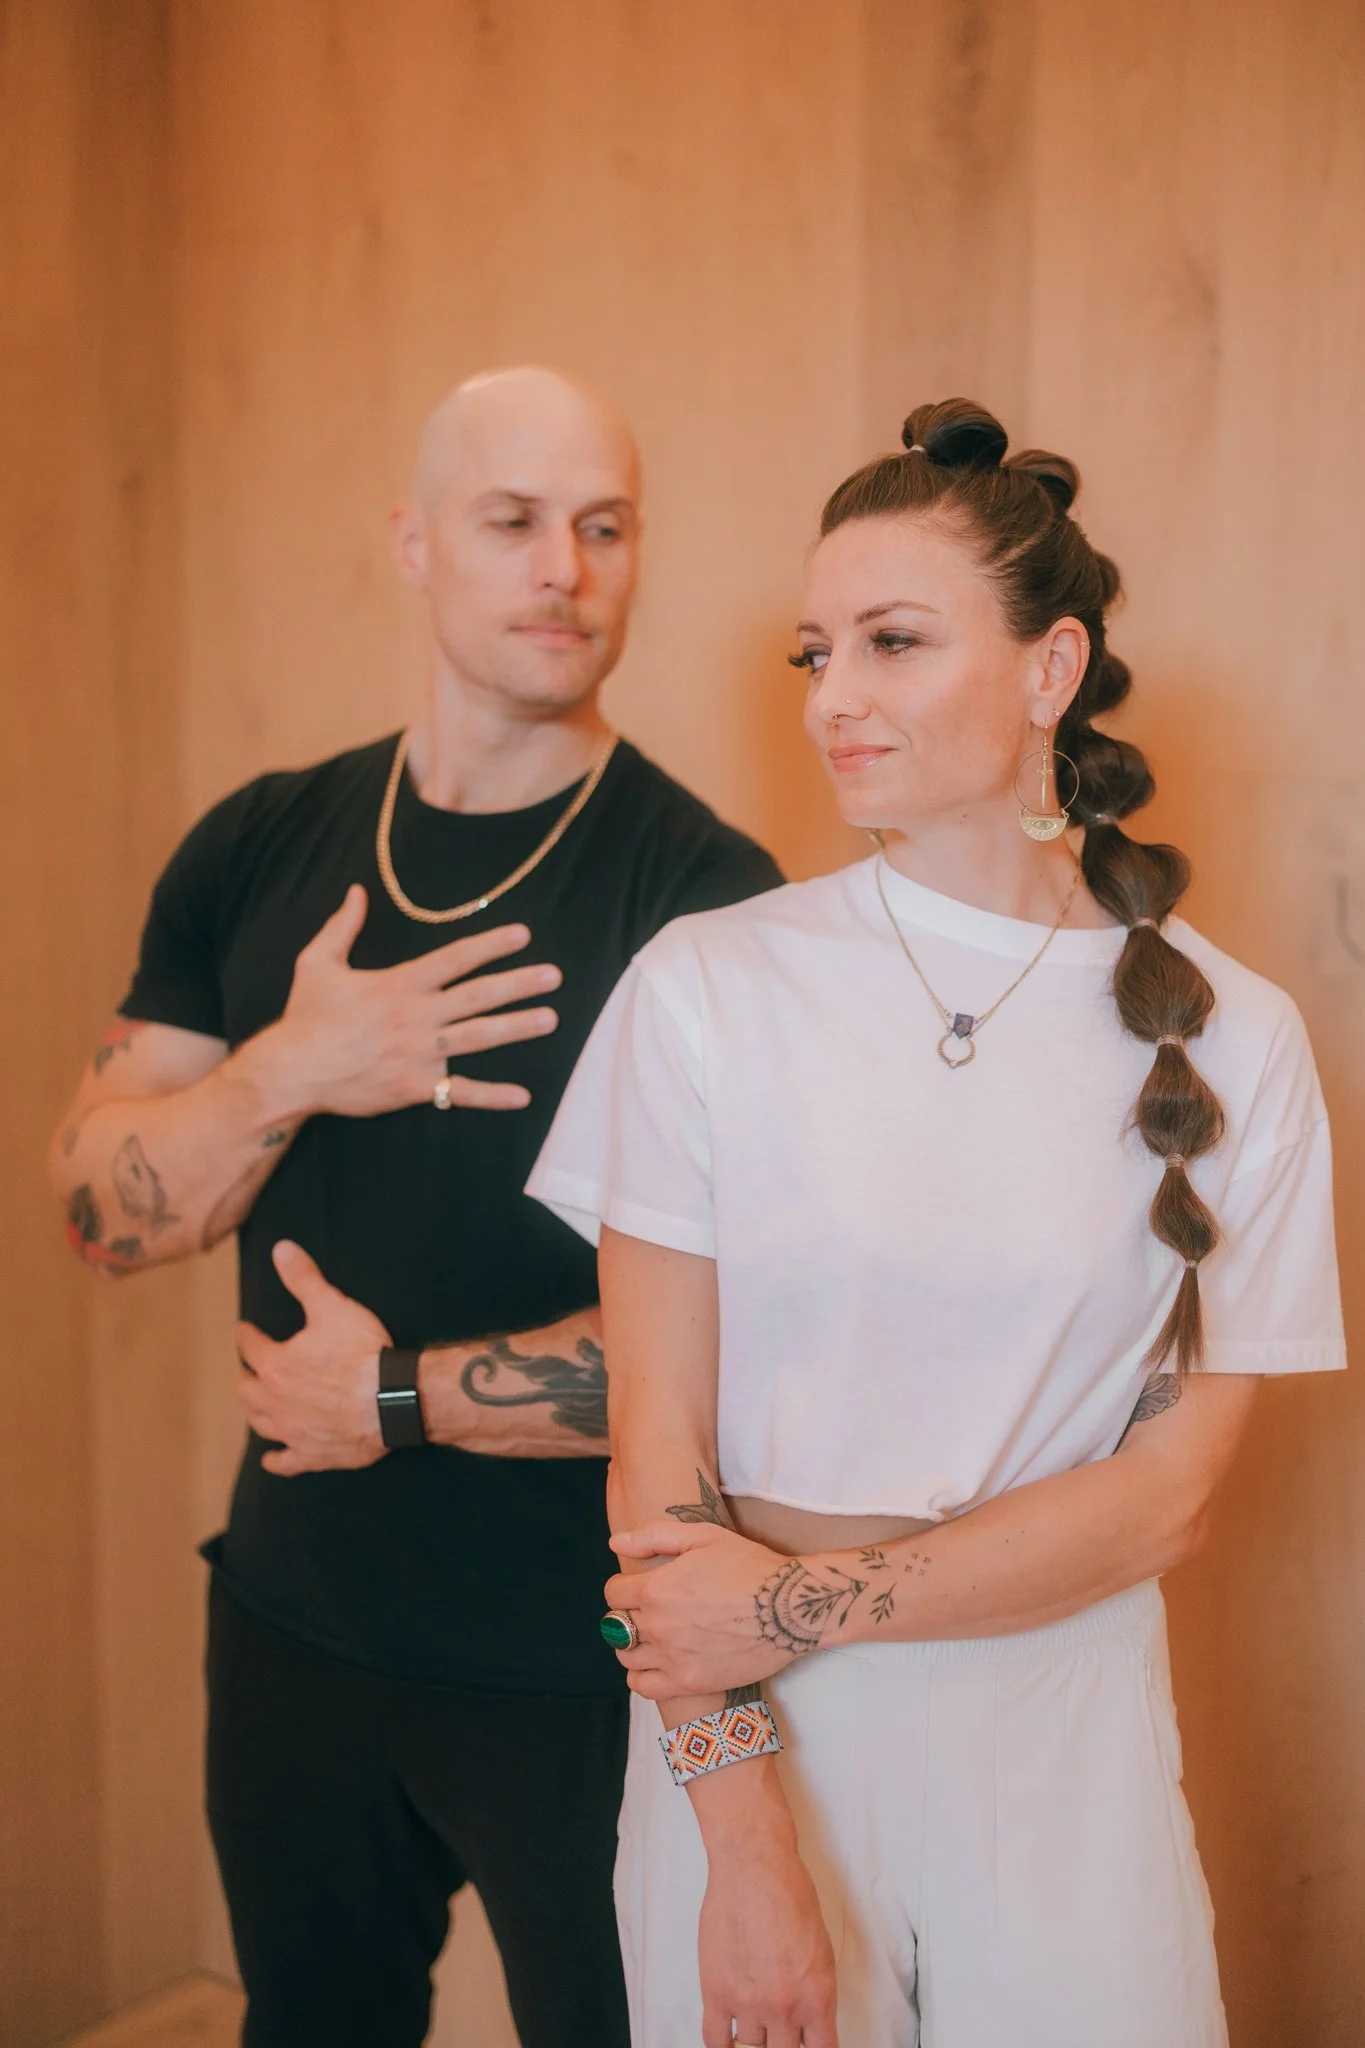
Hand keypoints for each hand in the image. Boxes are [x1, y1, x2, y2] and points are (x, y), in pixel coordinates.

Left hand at [236, 1241, 391, 1474]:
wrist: (392, 1400)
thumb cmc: (362, 1353)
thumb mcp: (333, 1306)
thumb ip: (304, 1278)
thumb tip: (281, 1249)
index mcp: (276, 1364)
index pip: (251, 1346)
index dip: (247, 1335)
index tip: (245, 1329)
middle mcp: (274, 1400)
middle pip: (247, 1388)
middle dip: (245, 1374)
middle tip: (248, 1367)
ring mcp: (291, 1430)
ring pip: (259, 1422)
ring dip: (255, 1410)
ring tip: (256, 1402)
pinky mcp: (311, 1454)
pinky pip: (284, 1460)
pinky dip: (275, 1458)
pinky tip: (271, 1457)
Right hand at [256, 884, 562, 1118]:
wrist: (291, 1070)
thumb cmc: (305, 1016)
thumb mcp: (317, 962)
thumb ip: (343, 926)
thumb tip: (357, 891)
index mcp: (398, 983)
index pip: (455, 958)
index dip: (491, 945)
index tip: (523, 936)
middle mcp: (415, 1015)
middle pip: (478, 995)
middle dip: (519, 983)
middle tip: (555, 976)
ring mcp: (417, 1053)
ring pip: (478, 1037)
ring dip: (517, 1028)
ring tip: (551, 1019)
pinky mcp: (413, 1086)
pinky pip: (459, 1092)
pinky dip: (492, 1095)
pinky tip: (523, 1096)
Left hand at [605, 1521, 797, 1697]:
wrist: (790, 1607)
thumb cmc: (749, 1566)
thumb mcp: (703, 1537)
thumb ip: (653, 1537)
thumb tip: (615, 1543)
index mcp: (656, 1588)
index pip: (613, 1593)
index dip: (625, 1586)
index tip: (642, 1586)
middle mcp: (658, 1626)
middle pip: (616, 1626)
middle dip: (629, 1614)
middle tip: (653, 1610)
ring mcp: (672, 1658)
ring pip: (626, 1657)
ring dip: (634, 1644)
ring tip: (656, 1636)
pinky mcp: (690, 1683)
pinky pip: (643, 1687)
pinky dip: (642, 1676)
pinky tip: (658, 1663)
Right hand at [693, 1794, 838, 2047]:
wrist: (753, 1866)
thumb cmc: (789, 1894)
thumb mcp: (821, 1949)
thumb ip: (813, 1992)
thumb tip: (806, 2019)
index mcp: (818, 1997)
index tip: (807, 2046)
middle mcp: (785, 2008)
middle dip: (784, 2042)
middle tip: (780, 2029)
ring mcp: (748, 2004)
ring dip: (755, 2034)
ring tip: (756, 2013)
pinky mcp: (716, 1993)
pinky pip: (716, 2041)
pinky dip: (723, 2044)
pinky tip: (729, 2035)